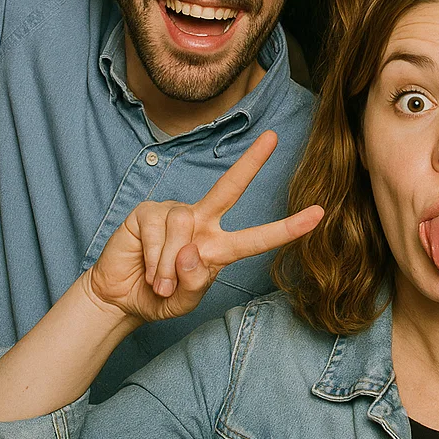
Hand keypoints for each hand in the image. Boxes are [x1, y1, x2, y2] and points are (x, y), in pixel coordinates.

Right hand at [87, 131, 322, 323]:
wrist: (119, 298)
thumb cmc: (159, 297)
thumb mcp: (184, 301)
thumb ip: (196, 282)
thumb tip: (194, 249)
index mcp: (219, 246)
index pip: (258, 237)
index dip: (288, 227)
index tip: (319, 213)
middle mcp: (202, 222)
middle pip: (230, 188)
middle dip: (252, 161)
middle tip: (274, 137)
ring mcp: (175, 213)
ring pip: (184, 231)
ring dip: (170, 266)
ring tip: (160, 283)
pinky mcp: (148, 212)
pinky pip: (160, 232)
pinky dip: (155, 260)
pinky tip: (147, 268)